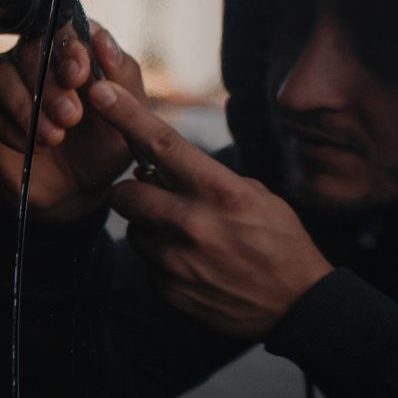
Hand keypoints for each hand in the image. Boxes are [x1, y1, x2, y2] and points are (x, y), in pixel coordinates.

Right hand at [0, 19, 146, 220]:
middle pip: (27, 51)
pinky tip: (27, 146)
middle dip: (48, 84)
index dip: (67, 50)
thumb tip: (102, 38)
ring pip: (0, 76)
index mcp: (70, 53)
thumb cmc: (103, 147)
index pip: (62, 31)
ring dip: (26, 107)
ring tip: (53, 137)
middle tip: (70, 116)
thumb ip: (122, 76)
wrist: (77, 191)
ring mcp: (3, 85)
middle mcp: (33, 61)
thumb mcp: (128, 115)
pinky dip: (6, 127)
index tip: (79, 76)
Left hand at [84, 79, 331, 339]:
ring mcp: (175, 260)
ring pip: (133, 230)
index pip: (161, 143)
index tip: (100, 92)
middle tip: (153, 196)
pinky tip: (194, 265)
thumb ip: (206, 179)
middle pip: (125, 193)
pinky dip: (162, 260)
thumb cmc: (280, 243)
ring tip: (187, 237)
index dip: (126, 115)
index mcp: (218, 191)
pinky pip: (146, 263)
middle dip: (132, 192)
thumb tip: (160, 166)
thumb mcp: (254, 197)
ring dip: (150, 228)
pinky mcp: (167, 289)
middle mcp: (191, 223)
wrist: (297, 306)